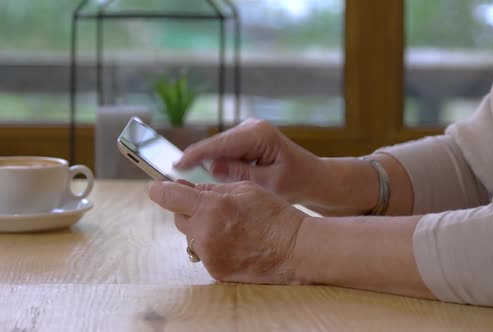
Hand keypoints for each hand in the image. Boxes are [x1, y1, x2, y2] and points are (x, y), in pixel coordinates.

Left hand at [148, 180, 306, 284]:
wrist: (294, 249)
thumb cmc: (274, 215)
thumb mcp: (245, 189)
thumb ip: (212, 189)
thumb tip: (188, 189)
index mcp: (212, 207)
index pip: (170, 197)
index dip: (160, 190)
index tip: (155, 188)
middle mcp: (205, 233)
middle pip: (178, 218)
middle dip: (189, 209)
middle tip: (210, 206)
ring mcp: (209, 255)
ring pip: (191, 236)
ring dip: (201, 228)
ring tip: (229, 225)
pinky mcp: (215, 271)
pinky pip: (203, 252)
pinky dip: (212, 245)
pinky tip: (234, 241)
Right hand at [174, 118, 323, 203]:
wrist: (315, 179)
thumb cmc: (298, 182)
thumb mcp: (269, 184)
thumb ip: (240, 175)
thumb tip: (211, 167)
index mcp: (258, 134)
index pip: (219, 143)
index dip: (195, 154)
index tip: (176, 165)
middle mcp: (250, 128)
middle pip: (215, 146)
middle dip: (202, 164)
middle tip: (186, 186)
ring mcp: (247, 133)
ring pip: (218, 151)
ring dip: (213, 168)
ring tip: (210, 188)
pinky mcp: (245, 141)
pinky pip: (225, 154)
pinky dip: (222, 168)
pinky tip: (223, 183)